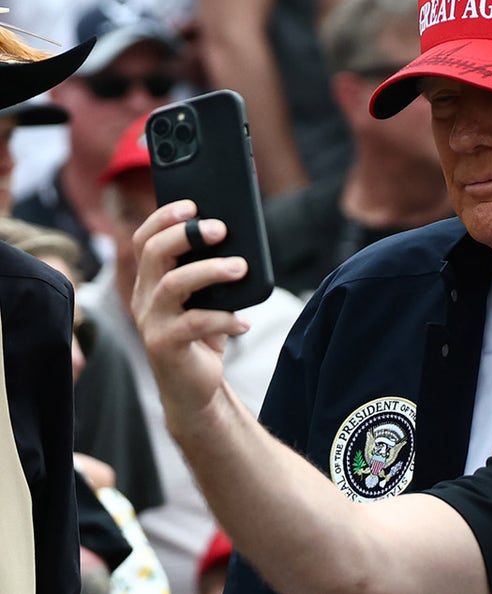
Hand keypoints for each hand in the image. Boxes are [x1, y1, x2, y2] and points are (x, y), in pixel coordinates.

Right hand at [131, 200, 249, 431]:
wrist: (194, 388)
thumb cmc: (203, 336)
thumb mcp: (208, 299)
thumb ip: (213, 273)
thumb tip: (240, 241)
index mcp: (150, 281)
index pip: (144, 240)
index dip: (163, 219)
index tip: (192, 205)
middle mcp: (144, 298)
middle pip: (153, 253)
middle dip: (186, 235)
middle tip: (221, 229)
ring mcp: (152, 322)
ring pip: (173, 284)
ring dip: (210, 271)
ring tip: (240, 268)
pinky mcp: (165, 346)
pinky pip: (195, 323)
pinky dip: (224, 319)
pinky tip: (244, 322)